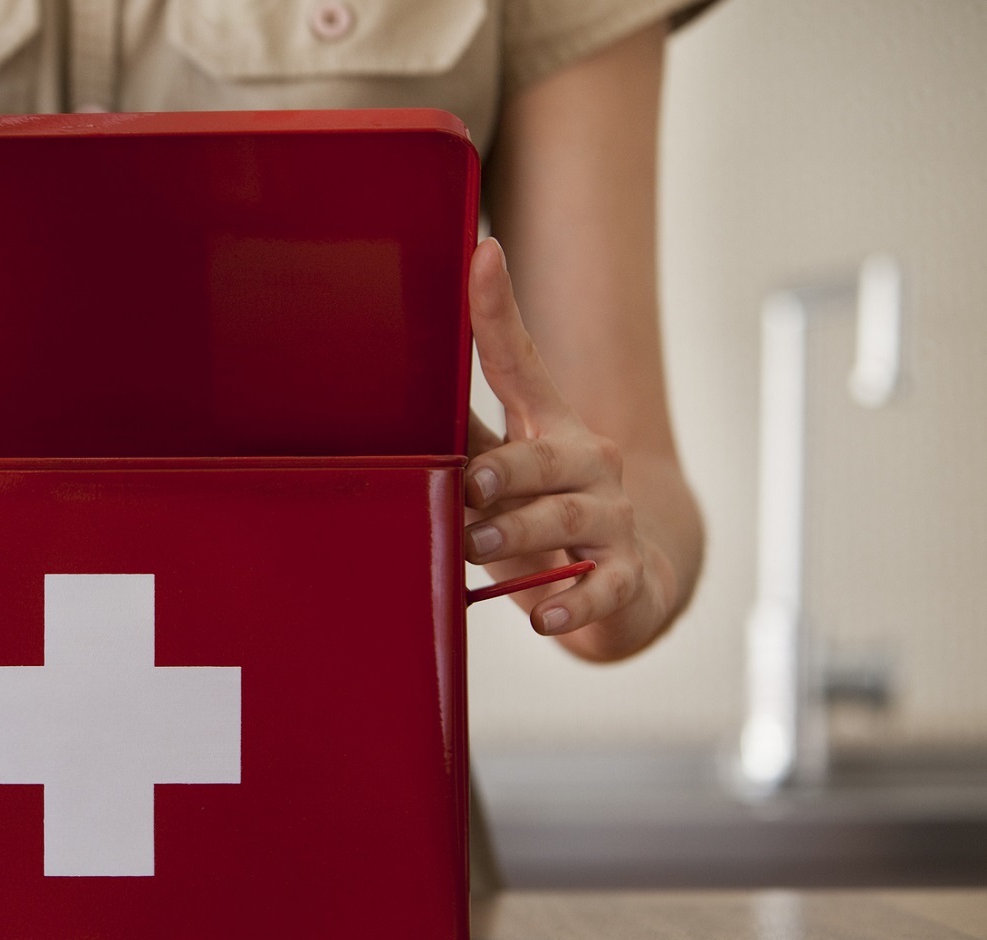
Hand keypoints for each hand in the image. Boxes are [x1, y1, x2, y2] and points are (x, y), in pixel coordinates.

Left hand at [463, 238, 673, 660]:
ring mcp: (611, 520)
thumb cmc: (539, 519)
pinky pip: (600, 588)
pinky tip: (543, 614)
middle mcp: (588, 461)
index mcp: (547, 426)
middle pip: (546, 454)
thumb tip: (384, 404)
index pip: (520, 361)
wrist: (626, 587)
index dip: (498, 311)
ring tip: (478, 545)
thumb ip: (459, 442)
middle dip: (506, 468)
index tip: (482, 255)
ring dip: (520, 530)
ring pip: (566, 518)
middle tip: (470, 485)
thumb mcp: (499, 475)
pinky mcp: (626, 577)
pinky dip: (570, 602)